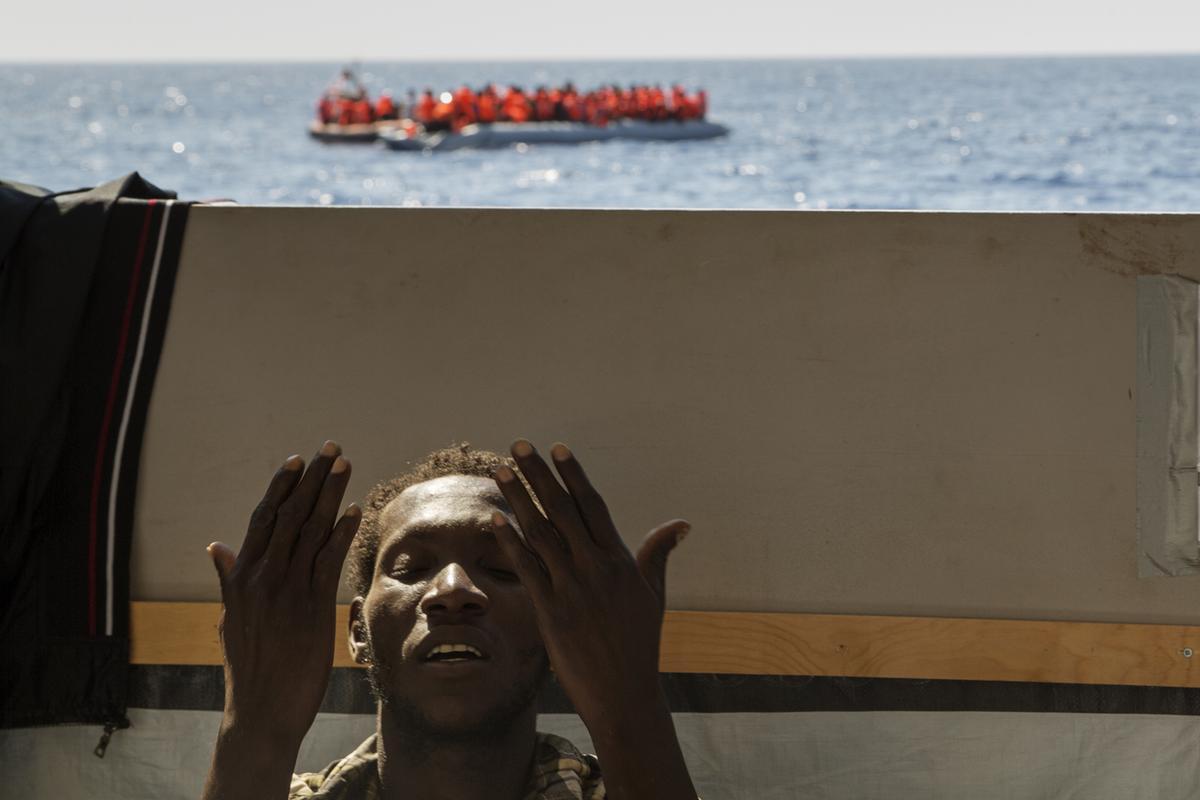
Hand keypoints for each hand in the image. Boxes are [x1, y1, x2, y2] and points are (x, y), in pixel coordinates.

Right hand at [206, 441, 360, 751]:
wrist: (260, 712)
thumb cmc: (251, 667)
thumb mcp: (232, 618)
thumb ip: (229, 579)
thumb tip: (216, 547)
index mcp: (241, 577)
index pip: (262, 519)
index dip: (281, 487)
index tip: (296, 461)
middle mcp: (261, 578)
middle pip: (289, 515)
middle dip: (311, 479)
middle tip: (330, 448)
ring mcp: (286, 591)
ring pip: (310, 530)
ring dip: (330, 495)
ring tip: (345, 465)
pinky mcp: (311, 608)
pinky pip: (328, 561)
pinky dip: (342, 532)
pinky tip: (355, 511)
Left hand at [490, 439, 688, 729]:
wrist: (625, 694)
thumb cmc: (640, 644)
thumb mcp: (653, 595)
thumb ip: (658, 555)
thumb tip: (680, 524)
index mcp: (620, 561)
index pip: (593, 506)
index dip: (574, 476)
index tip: (558, 449)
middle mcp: (596, 569)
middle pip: (563, 511)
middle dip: (540, 475)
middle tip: (520, 445)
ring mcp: (573, 589)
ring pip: (542, 533)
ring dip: (519, 499)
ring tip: (502, 471)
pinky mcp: (552, 612)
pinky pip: (527, 569)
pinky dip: (510, 542)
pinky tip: (494, 520)